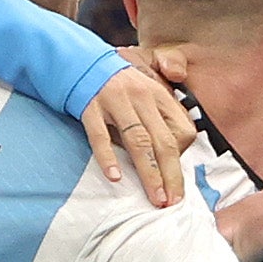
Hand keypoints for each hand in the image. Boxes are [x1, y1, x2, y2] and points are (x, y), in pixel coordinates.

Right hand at [79, 65, 195, 207]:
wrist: (80, 60)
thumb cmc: (118, 83)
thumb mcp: (147, 89)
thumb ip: (163, 113)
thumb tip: (181, 145)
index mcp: (159, 94)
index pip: (182, 129)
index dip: (182, 156)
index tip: (177, 180)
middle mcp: (141, 97)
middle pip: (163, 141)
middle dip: (171, 174)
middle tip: (173, 201)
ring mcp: (115, 101)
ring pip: (137, 141)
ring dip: (149, 173)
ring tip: (155, 197)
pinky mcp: (90, 107)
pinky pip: (100, 136)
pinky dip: (108, 157)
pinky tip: (115, 177)